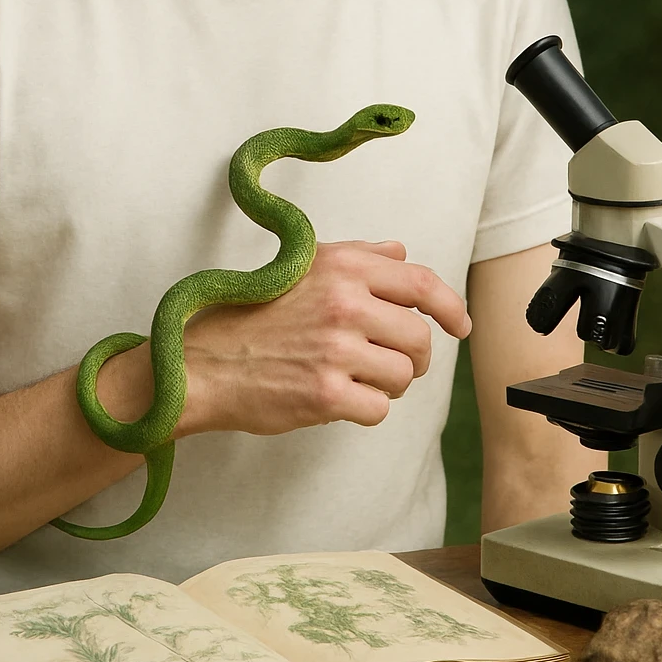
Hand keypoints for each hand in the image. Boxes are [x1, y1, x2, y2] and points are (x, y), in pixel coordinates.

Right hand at [175, 240, 471, 438]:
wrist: (202, 362)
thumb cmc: (250, 313)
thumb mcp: (302, 266)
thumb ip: (357, 257)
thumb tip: (401, 252)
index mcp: (343, 267)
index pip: (421, 284)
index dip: (450, 308)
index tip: (459, 326)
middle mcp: (344, 303)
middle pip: (418, 338)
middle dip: (413, 357)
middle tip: (392, 363)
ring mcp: (336, 350)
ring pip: (403, 376)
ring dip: (388, 384)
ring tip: (357, 378)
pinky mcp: (326, 393)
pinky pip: (378, 408)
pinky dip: (366, 408)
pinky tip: (339, 398)